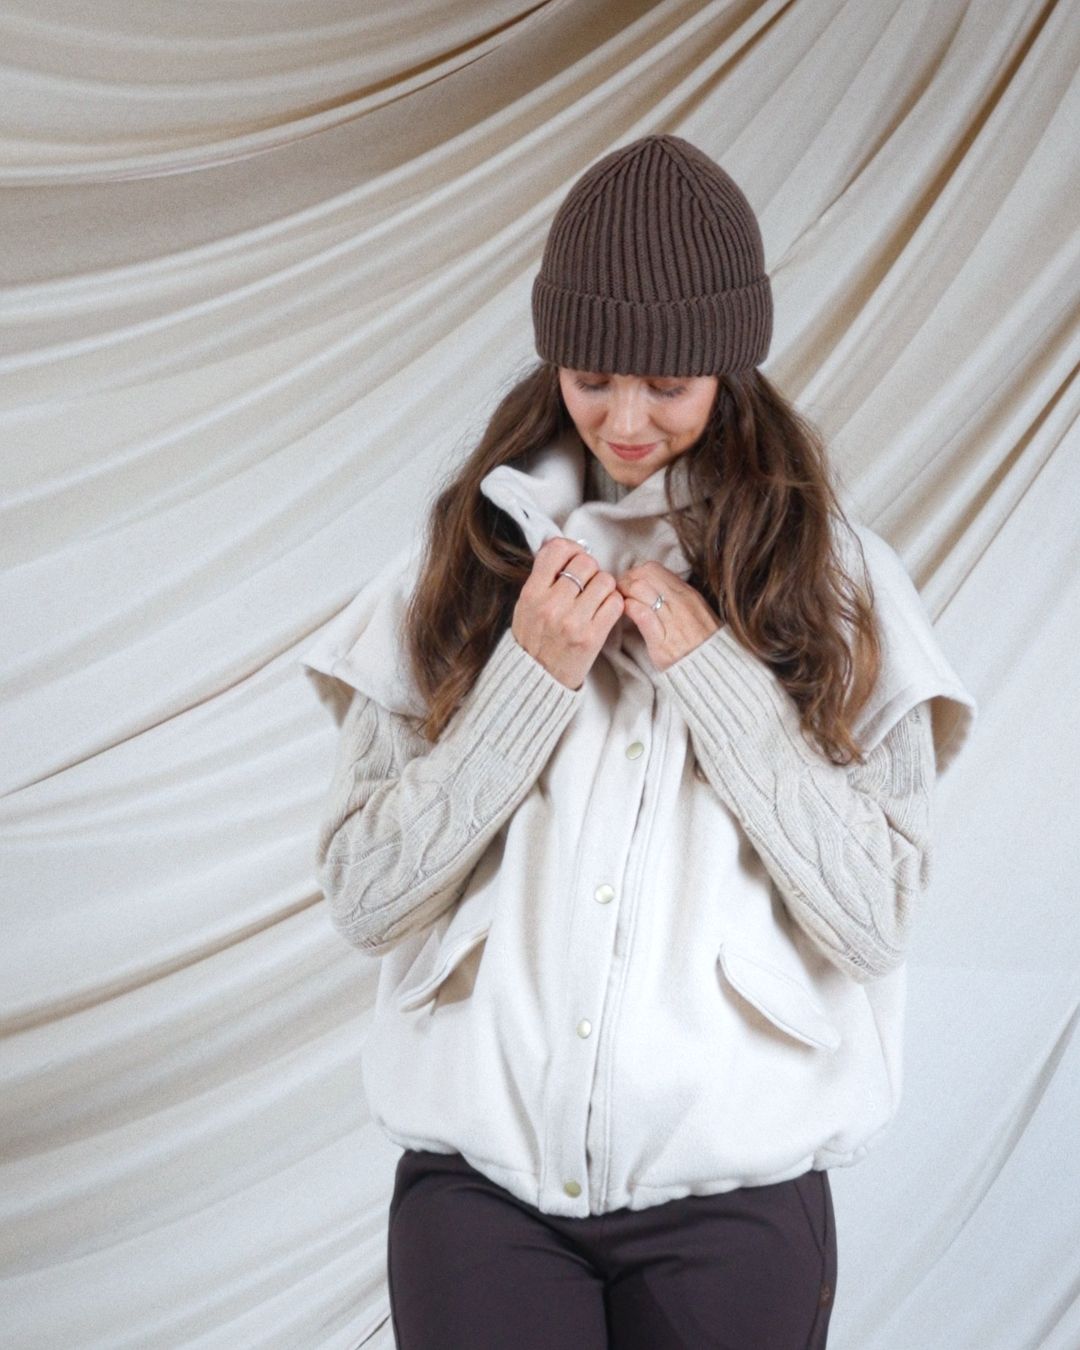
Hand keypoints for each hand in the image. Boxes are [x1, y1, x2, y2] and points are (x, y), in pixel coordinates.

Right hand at [512, 537, 624, 689]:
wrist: (537, 679)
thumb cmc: (533, 639)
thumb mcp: (525, 605)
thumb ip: (542, 578)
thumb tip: (566, 548)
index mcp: (532, 593)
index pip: (557, 550)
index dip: (571, 549)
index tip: (574, 559)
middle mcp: (551, 605)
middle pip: (586, 563)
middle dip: (590, 570)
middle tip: (586, 583)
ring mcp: (573, 621)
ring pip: (605, 580)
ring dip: (604, 587)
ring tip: (595, 599)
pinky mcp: (592, 636)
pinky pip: (616, 603)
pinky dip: (613, 604)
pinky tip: (603, 611)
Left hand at [616, 561, 721, 671]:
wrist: (712, 667)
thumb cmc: (700, 640)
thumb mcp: (695, 609)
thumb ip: (675, 595)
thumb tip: (653, 583)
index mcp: (687, 593)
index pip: (652, 569)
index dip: (634, 573)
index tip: (628, 584)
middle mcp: (679, 602)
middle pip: (642, 575)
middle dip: (624, 581)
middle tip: (618, 594)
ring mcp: (671, 620)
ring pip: (640, 589)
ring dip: (623, 593)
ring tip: (620, 604)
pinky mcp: (662, 641)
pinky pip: (642, 615)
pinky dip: (630, 609)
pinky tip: (626, 614)